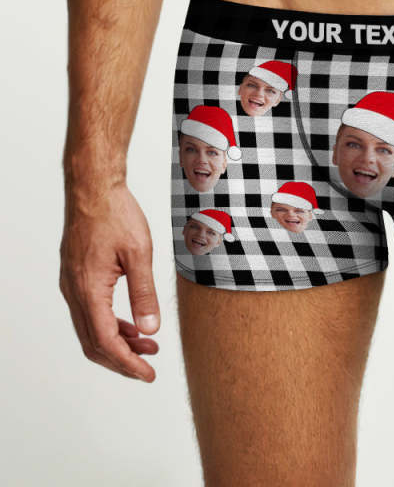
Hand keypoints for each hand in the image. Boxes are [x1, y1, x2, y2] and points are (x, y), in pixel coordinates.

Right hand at [59, 180, 160, 379]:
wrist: (94, 190)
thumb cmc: (116, 215)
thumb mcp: (140, 254)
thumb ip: (144, 294)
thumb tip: (150, 330)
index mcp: (89, 290)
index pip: (106, 342)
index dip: (127, 363)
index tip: (147, 374)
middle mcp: (75, 292)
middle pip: (94, 343)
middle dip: (122, 359)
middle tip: (149, 366)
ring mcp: (72, 285)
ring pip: (91, 329)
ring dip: (118, 342)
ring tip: (148, 345)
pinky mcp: (76, 277)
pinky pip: (90, 312)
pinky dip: (111, 324)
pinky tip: (133, 324)